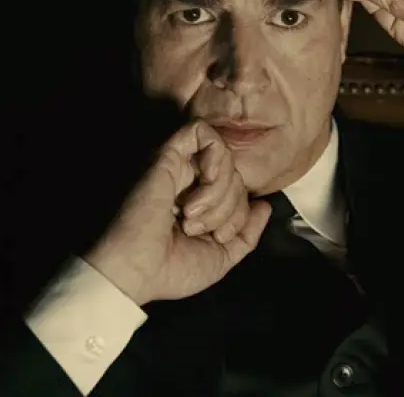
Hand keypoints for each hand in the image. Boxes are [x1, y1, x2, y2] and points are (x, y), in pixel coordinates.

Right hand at [84, 120, 271, 306]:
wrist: (138, 270)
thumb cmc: (171, 269)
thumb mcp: (221, 257)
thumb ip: (247, 233)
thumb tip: (265, 205)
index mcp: (199, 202)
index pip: (240, 190)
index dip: (240, 214)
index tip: (219, 238)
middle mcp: (189, 181)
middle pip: (236, 174)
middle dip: (230, 206)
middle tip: (199, 228)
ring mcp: (178, 165)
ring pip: (224, 155)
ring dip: (219, 191)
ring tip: (190, 215)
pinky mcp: (168, 154)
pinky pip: (204, 133)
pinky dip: (215, 157)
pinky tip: (203, 183)